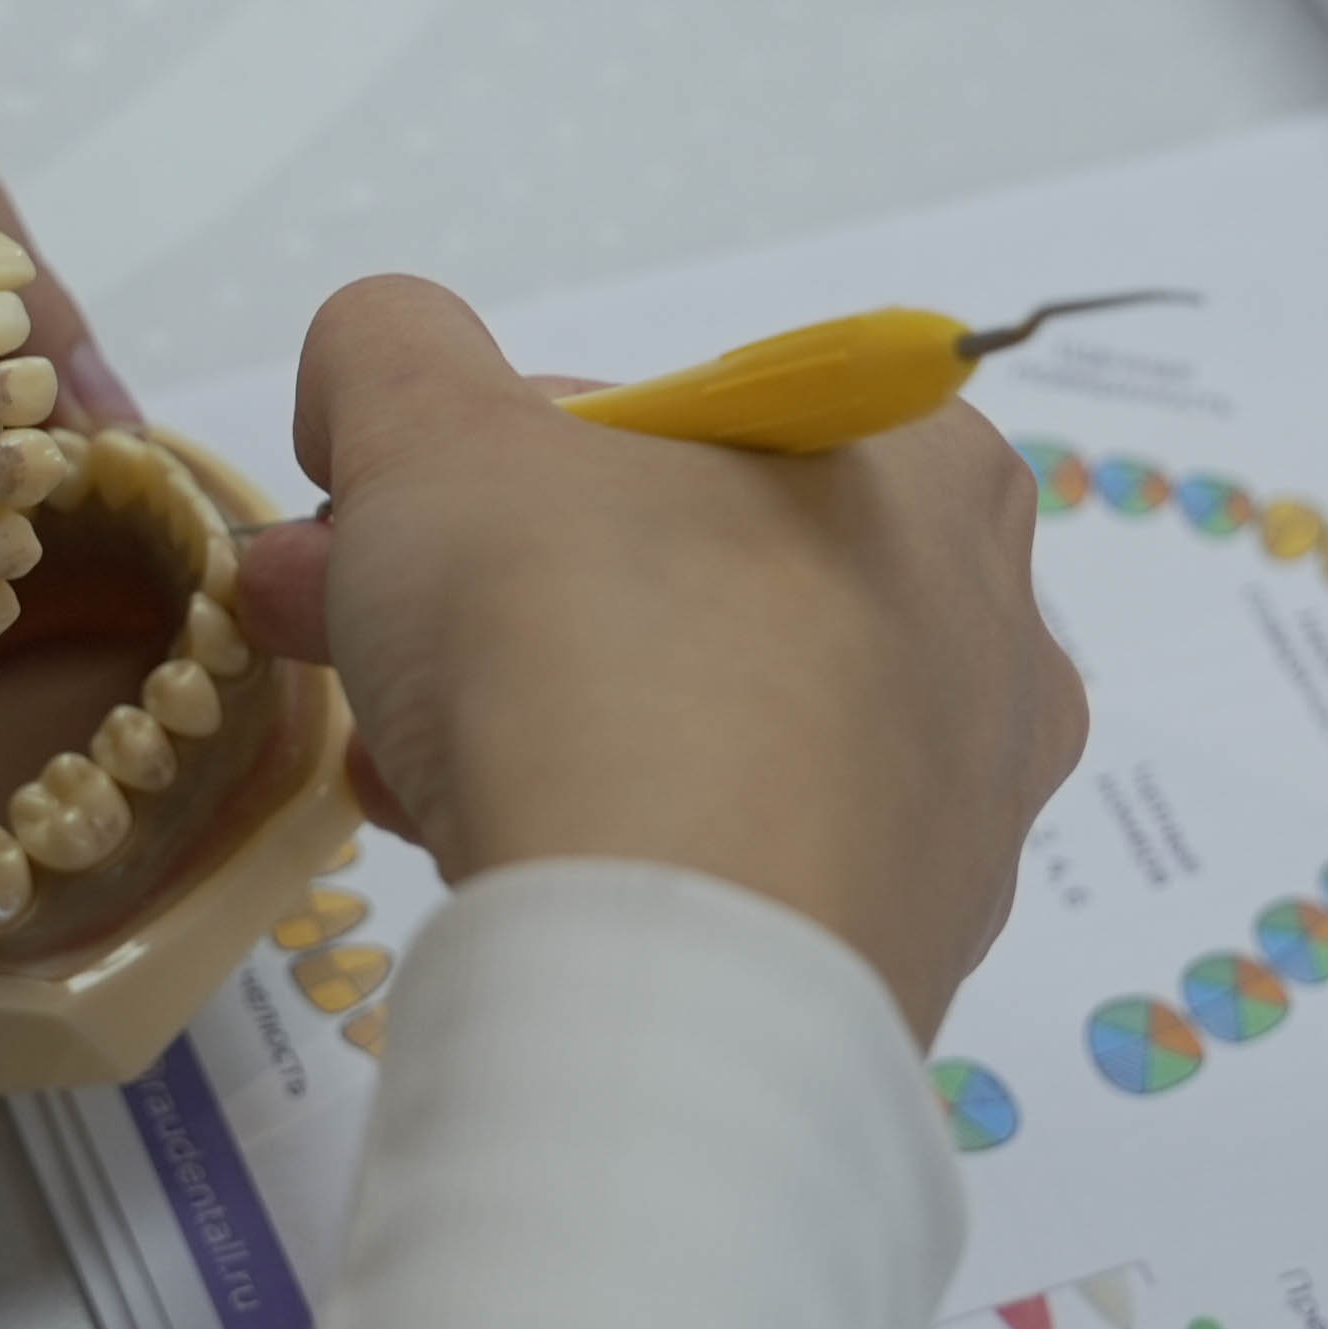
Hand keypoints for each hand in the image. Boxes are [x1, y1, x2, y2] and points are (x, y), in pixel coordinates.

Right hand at [235, 277, 1084, 1044]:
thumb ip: (387, 351)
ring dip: (534, 723)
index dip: (507, 457)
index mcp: (922, 463)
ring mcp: (956, 816)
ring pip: (708, 732)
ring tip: (392, 756)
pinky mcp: (900, 960)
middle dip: (493, 594)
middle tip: (344, 622)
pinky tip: (484, 856)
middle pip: (692, 583)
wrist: (668, 977)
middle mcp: (983, 634)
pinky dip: (607, 847)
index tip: (393, 513)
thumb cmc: (584, 649)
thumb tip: (368, 375)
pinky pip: (728, 870)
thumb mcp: (430, 426)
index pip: (690, 423)